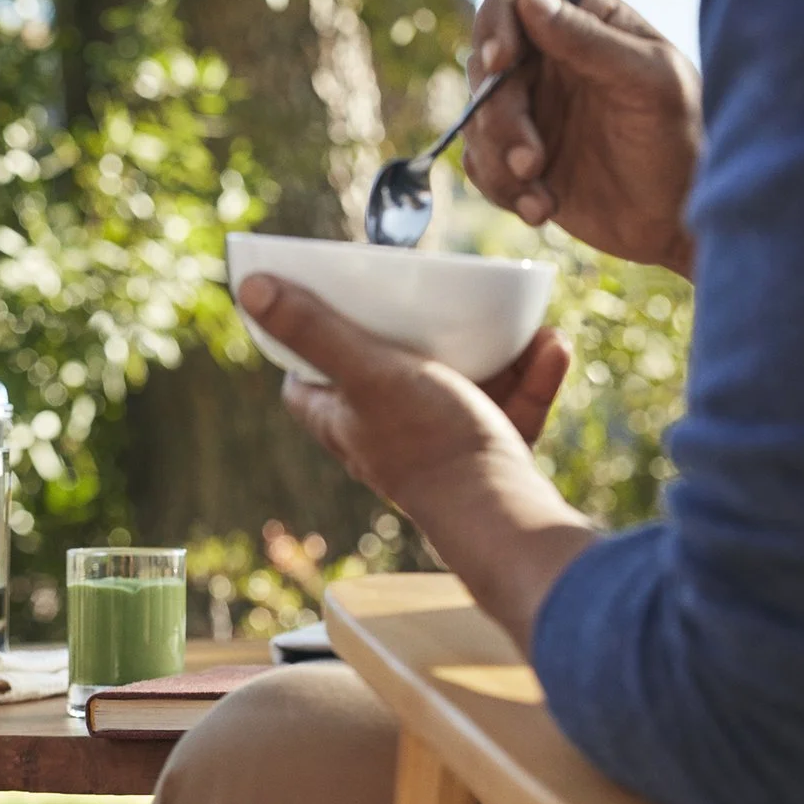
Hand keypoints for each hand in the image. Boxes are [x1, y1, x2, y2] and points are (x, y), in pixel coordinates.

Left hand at [242, 271, 594, 648]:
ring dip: (494, 350)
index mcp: (342, 422)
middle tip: (434, 300)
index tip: (322, 307)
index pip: (304, 384)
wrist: (501, 514)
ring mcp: (437, 450)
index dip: (307, 345)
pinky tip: (552, 346)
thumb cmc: (429, 443)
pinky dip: (531, 376)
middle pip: (386, 377)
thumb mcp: (367, 372)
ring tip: (518, 321)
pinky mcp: (487, 459)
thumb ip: (313, 330)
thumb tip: (251, 289)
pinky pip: (509, 406)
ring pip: (461, 386)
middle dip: (418, 336)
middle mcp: (384, 439)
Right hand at [459, 0, 702, 277]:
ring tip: (543, 198)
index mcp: (587, 23)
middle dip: (499, 117)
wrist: (679, 223)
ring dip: (499, 162)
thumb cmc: (682, 142)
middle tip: (532, 160)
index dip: (496, 22)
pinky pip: (478, 163)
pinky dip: (501, 189)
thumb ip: (590, 39)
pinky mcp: (516, 157)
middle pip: (484, 65)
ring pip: (476, 119)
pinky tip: (541, 208)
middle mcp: (550, 60)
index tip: (500, 64)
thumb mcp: (649, 82)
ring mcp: (531, 109)